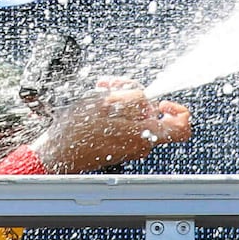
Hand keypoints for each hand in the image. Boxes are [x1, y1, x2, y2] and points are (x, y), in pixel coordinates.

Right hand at [30, 89, 194, 173]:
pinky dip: (114, 112)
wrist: (57, 152)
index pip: (181, 128)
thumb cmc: (77, 133)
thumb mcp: (106, 104)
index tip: (163, 102)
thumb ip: (134, 100)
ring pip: (135, 117)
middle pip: (150, 114)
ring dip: (120, 101)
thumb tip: (148, 101)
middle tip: (113, 87)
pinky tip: (97, 103)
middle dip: (133, 96)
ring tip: (100, 92)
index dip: (178, 111)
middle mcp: (140, 145)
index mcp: (143, 136)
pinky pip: (123, 125)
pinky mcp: (117, 147)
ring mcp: (129, 147)